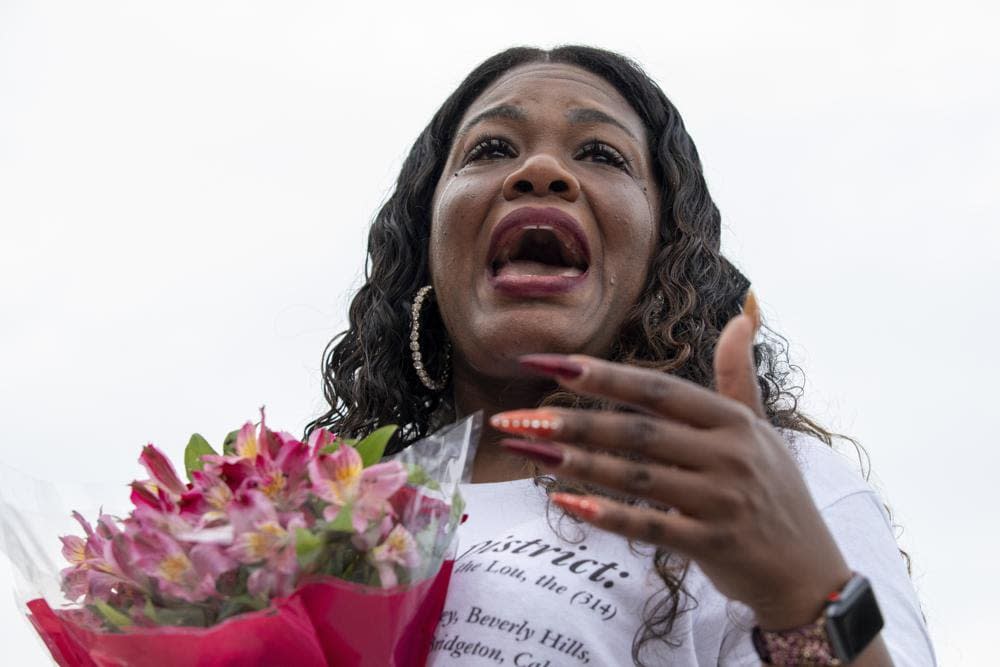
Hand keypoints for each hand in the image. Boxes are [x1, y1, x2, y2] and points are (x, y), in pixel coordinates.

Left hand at [491, 295, 852, 629]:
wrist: (810, 572)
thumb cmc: (776, 493)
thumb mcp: (760, 428)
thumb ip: (738, 375)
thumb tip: (741, 313)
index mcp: (731, 421)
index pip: (657, 390)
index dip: (601, 376)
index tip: (548, 363)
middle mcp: (728, 455)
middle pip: (637, 431)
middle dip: (571, 420)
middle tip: (515, 417)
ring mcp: (721, 501)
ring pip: (636, 477)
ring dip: (576, 463)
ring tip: (527, 450)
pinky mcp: (713, 544)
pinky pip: (649, 528)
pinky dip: (606, 515)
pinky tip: (564, 503)